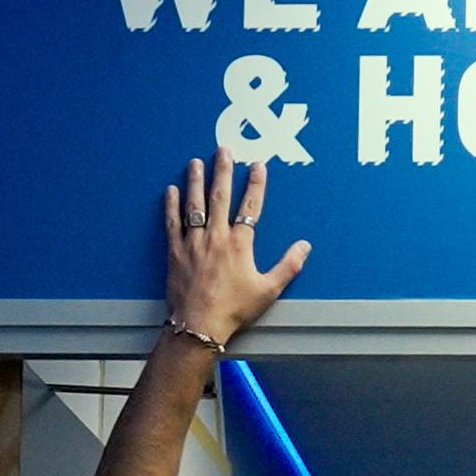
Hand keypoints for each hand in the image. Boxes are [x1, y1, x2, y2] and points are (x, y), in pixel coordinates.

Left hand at [164, 149, 306, 344]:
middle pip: (220, 197)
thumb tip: (304, 247)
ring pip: (194, 205)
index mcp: (240, 244)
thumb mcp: (268, 290)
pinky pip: (172, 223)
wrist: (199, 325)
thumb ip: (288, 266)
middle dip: (222, 171)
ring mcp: (193, 243)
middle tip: (223, 151)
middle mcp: (216, 237)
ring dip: (195, 181)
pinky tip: (171, 190)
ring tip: (195, 162)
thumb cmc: (234, 309)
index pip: (250, 207)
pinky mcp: (176, 252)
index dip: (255, 184)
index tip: (257, 166)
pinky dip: (171, 205)